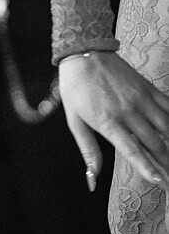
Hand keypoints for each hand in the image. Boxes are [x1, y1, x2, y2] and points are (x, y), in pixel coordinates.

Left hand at [59, 50, 168, 190]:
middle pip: (155, 143)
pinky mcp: (148, 89)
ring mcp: (140, 99)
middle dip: (167, 165)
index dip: (146, 167)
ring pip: (167, 127)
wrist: (83, 52)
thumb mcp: (74, 120)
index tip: (159, 181)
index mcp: (108, 120)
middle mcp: (128, 111)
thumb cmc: (75, 87)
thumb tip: (92, 180)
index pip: (132, 149)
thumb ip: (88, 151)